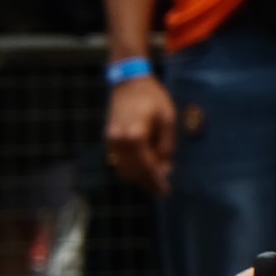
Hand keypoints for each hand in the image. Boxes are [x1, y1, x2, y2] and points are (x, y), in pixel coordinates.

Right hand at [104, 74, 176, 194]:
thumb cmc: (153, 98)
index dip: (156, 180)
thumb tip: (165, 168)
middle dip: (147, 183)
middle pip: (132, 171)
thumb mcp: (168, 119)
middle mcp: (118, 141)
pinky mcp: (108, 138)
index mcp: (135, 136)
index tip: (166, 191)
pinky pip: (118, 161)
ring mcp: (110, 141)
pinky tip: (142, 171)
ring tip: (153, 183)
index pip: (146, 167)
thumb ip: (166, 146)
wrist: (129, 83)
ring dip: (137, 178)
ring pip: (123, 169)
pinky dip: (129, 169)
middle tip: (161, 192)